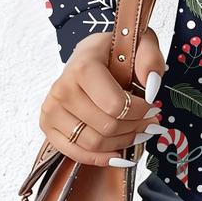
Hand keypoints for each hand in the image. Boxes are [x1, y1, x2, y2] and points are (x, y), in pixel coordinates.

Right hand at [38, 27, 166, 166]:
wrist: (89, 55)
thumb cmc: (116, 51)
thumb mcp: (141, 42)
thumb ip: (150, 58)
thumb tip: (152, 87)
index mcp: (83, 67)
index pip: (116, 106)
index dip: (141, 112)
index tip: (153, 106)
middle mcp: (62, 89)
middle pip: (107, 127)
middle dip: (136, 128)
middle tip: (150, 123)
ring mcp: (51, 109)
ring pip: (94, 143)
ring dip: (122, 143)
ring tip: (137, 133)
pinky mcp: (47, 125)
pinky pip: (76, 153)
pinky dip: (100, 158)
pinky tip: (119, 153)